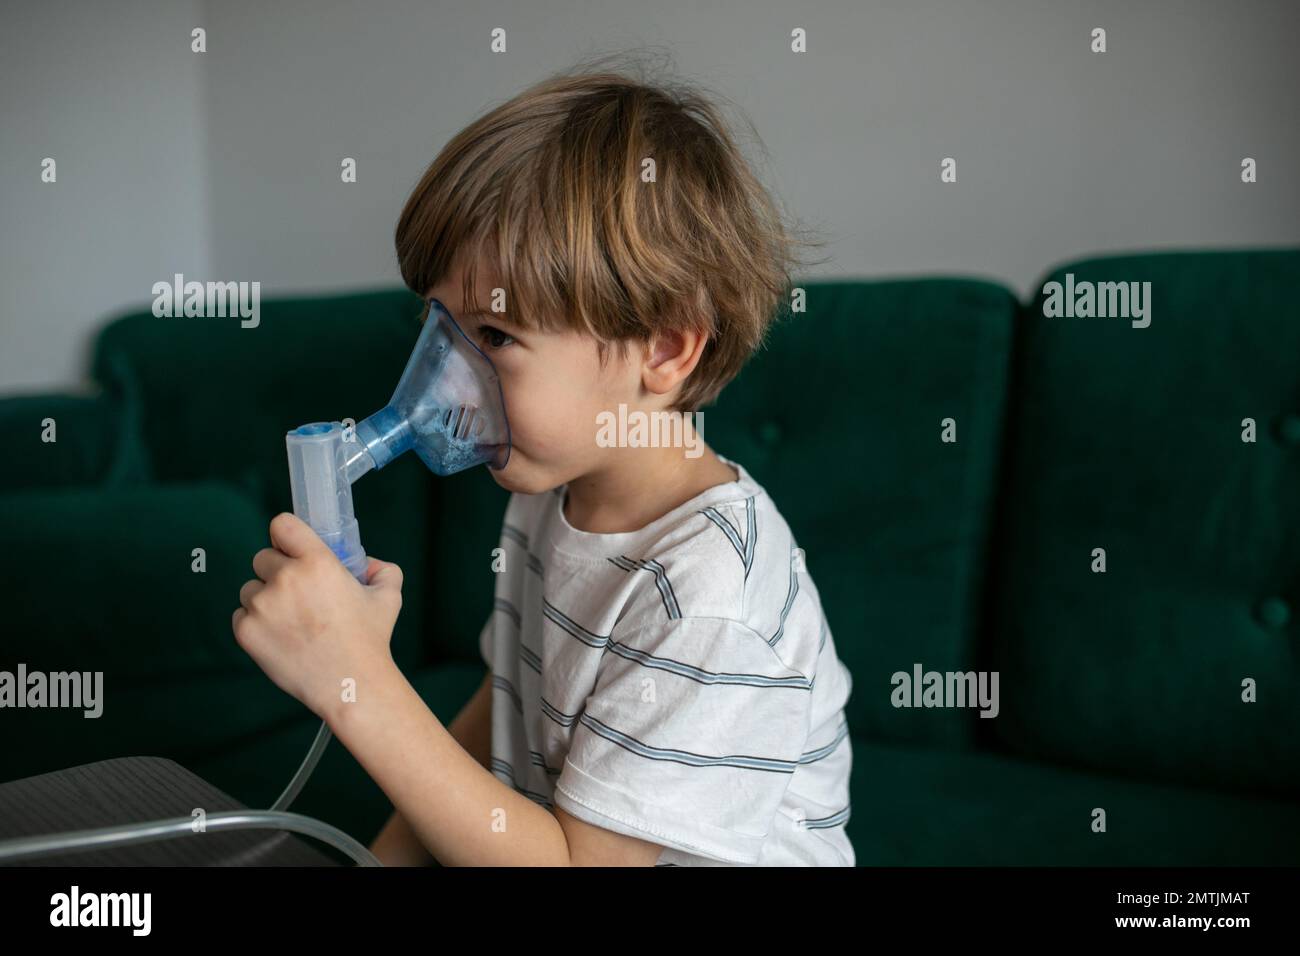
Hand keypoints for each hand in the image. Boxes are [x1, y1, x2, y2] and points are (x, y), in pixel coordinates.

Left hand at [232, 512, 403, 722]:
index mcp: (317, 562)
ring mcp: (261, 605)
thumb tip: (367, 563)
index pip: (282, 525)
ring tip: (291, 621)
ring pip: (250, 588)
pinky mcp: (246, 631)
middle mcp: (285, 578)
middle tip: (298, 595)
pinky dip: (256, 623)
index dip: (286, 536)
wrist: (351, 684)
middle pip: (262, 558)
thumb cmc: (370, 639)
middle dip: (278, 572)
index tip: (292, 548)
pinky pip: (241, 615)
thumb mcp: (389, 596)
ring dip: (265, 599)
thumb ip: (381, 569)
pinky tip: (280, 637)